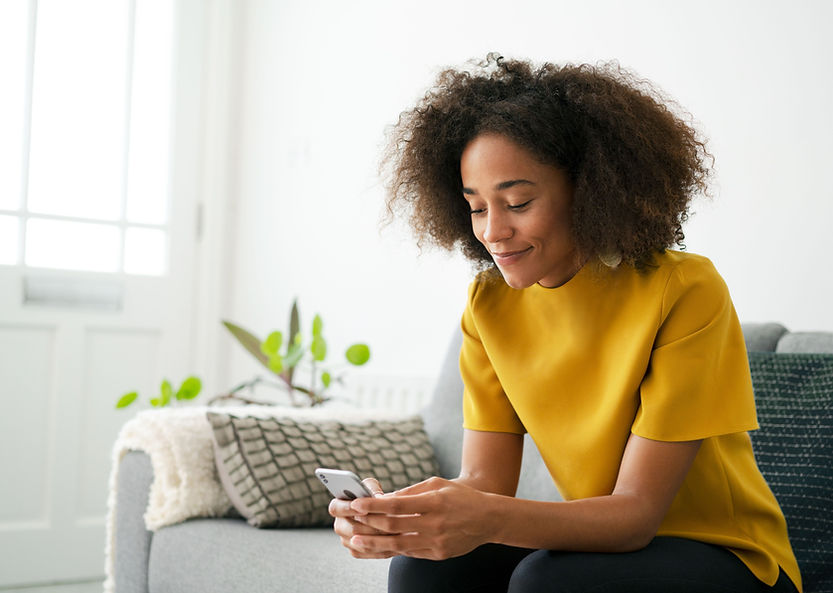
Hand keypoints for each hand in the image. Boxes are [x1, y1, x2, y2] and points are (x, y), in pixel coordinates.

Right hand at [328, 477, 398, 558]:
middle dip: (370, 526)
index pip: (336, 508)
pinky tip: (394, 541)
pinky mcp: (356, 550)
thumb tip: (377, 498)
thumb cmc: (373, 496)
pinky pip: (367, 553)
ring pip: (360, 543)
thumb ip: (372, 489)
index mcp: (338, 507)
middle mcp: (339, 525)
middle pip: (350, 529)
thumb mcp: (371, 487)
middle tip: (387, 523)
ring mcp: (346, 540)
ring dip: (378, 538)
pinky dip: (381, 548)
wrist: (380, 512)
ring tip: (395, 531)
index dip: (348, 509)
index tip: (363, 509)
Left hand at [348, 477, 492, 560]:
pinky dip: (392, 549)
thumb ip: (410, 491)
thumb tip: (384, 498)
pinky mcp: (438, 554)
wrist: (489, 519)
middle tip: (350, 522)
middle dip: (368, 524)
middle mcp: (435, 523)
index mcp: (434, 502)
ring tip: (355, 540)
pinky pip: (410, 552)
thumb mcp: (437, 484)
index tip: (356, 503)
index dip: (374, 505)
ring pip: (399, 544)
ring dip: (374, 543)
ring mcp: (437, 541)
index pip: (398, 504)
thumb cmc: (460, 496)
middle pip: (394, 526)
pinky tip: (377, 547)